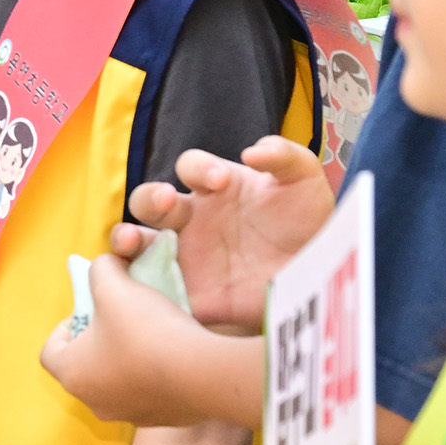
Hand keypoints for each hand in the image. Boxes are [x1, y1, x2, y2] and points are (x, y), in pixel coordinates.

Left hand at [41, 253, 261, 429]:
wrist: (203, 372)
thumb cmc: (146, 330)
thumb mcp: (113, 285)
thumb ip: (100, 269)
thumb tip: (104, 265)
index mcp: (73, 375)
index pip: (51, 351)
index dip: (66, 325)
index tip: (89, 310)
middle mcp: (95, 402)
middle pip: (85, 366)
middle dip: (99, 340)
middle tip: (120, 318)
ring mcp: (130, 416)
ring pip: (119, 382)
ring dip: (127, 359)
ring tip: (150, 334)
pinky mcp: (164, 420)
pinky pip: (151, 394)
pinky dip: (156, 375)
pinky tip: (175, 354)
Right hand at [119, 137, 332, 333]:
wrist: (318, 277)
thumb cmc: (306, 223)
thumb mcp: (305, 181)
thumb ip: (285, 156)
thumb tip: (253, 151)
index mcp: (214, 186)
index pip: (190, 166)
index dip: (199, 167)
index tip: (220, 179)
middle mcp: (191, 218)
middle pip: (149, 201)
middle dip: (150, 197)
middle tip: (167, 199)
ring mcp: (184, 255)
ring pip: (136, 243)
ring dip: (126, 238)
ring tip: (132, 242)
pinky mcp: (189, 293)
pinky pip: (152, 290)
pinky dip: (138, 287)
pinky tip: (143, 289)